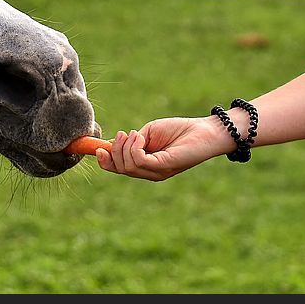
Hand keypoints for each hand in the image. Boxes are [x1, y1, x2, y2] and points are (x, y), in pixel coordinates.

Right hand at [96, 117, 230, 180]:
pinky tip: (140, 136)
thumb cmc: (178, 130)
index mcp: (144, 165)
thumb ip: (132, 141)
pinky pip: (138, 160)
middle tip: (122, 134)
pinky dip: (134, 146)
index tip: (99, 147)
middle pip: (119, 168)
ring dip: (124, 146)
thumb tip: (112, 144)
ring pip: (127, 165)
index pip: (117, 169)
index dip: (104, 161)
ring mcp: (156, 172)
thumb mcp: (148, 133)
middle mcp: (149, 172)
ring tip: (135, 133)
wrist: (204, 131)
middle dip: (114, 150)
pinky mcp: (163, 167)